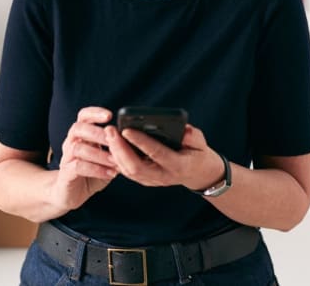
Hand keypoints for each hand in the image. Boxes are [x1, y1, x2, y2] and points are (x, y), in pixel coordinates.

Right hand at [51, 107, 117, 211]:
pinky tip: (110, 174)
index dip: (95, 113)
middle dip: (97, 133)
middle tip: (113, 140)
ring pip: (78, 148)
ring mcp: (67, 157)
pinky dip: (96, 169)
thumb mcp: (106, 158)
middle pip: (78, 128)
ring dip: (99, 154)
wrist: (71, 194)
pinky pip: (78, 166)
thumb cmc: (91, 172)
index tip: (110, 116)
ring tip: (115, 161)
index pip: (84, 116)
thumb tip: (136, 140)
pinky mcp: (66, 173)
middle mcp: (71, 142)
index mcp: (82, 135)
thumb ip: (116, 148)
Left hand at [104, 123, 224, 190]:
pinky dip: (117, 159)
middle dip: (120, 149)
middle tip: (110, 130)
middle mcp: (163, 176)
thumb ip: (193, 137)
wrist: (197, 174)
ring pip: (128, 171)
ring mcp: (153, 180)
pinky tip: (111, 145)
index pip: (156, 153)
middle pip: (135, 166)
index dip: (141, 142)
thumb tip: (183, 131)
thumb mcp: (201, 144)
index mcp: (178, 166)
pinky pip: (127, 171)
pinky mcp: (145, 180)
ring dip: (115, 153)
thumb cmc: (198, 154)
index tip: (126, 129)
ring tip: (108, 134)